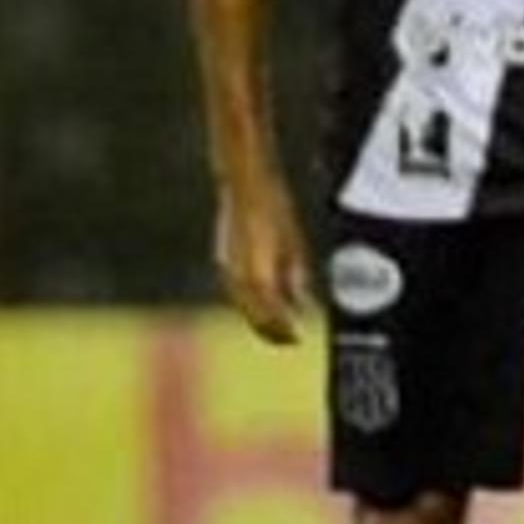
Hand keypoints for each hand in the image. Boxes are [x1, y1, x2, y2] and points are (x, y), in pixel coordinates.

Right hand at [213, 175, 311, 344]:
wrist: (244, 184)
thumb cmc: (275, 209)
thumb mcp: (294, 242)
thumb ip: (296, 276)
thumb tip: (301, 306)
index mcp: (258, 272)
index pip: (271, 314)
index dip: (284, 329)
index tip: (298, 338)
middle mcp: (238, 276)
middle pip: (254, 315)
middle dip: (272, 331)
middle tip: (290, 339)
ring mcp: (226, 268)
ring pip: (242, 306)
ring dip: (259, 320)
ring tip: (278, 327)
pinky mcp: (222, 260)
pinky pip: (235, 292)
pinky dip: (249, 304)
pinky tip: (262, 304)